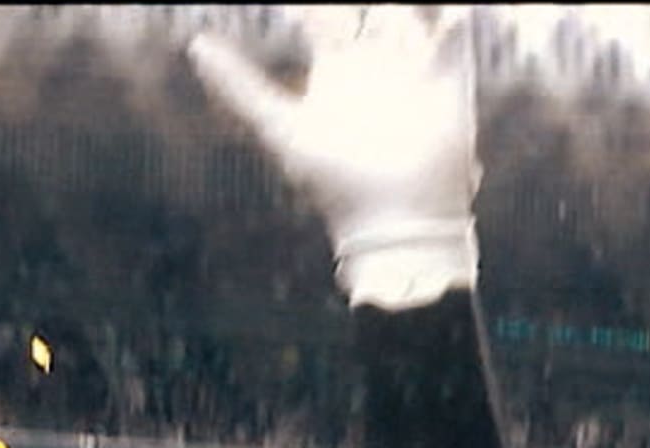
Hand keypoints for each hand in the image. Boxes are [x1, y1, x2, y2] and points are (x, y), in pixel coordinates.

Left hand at [189, 6, 478, 309]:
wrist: (395, 223)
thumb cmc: (335, 184)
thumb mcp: (281, 129)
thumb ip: (240, 87)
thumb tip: (195, 43)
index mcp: (336, 77)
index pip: (325, 23)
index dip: (315, 8)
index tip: (301, 3)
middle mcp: (373, 74)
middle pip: (371, 17)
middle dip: (370, 6)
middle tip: (365, 6)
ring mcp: (412, 80)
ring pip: (407, 23)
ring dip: (399, 14)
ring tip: (394, 15)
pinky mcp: (449, 91)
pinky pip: (453, 43)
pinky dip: (454, 21)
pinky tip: (453, 11)